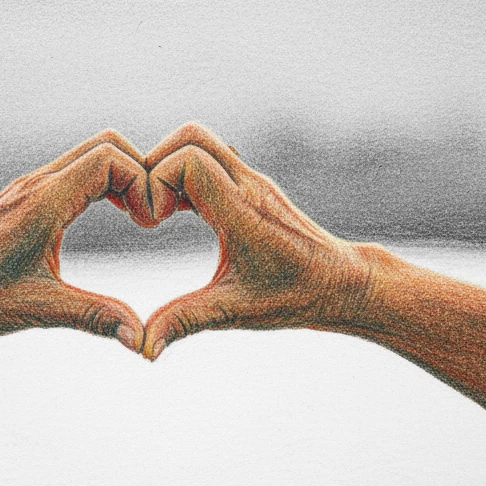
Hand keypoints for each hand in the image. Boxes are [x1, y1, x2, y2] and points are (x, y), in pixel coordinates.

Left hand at [0, 130, 155, 351]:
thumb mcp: (39, 310)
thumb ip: (95, 317)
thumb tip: (140, 340)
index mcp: (43, 203)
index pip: (109, 159)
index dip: (142, 182)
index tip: (149, 225)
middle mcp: (36, 185)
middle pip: (106, 145)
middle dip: (139, 173)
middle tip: (151, 218)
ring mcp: (28, 188)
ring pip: (89, 154)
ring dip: (120, 177)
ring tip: (136, 218)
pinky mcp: (23, 197)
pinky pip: (73, 171)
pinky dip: (100, 183)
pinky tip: (106, 217)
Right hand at [139, 124, 380, 358]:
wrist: (344, 283)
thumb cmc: (295, 298)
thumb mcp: (234, 312)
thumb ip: (184, 322)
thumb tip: (141, 349)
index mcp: (242, 211)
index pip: (189, 161)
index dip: (157, 182)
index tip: (152, 223)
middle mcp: (249, 185)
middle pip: (191, 136)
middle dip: (157, 166)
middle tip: (150, 212)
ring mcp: (253, 181)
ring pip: (201, 140)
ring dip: (171, 166)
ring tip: (162, 214)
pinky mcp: (253, 185)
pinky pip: (211, 157)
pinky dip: (186, 174)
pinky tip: (179, 213)